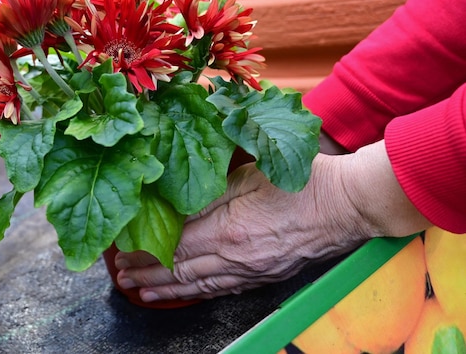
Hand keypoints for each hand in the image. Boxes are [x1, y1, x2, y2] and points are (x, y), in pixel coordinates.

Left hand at [115, 140, 429, 301]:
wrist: (348, 205)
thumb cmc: (301, 183)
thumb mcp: (249, 176)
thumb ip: (210, 193)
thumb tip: (177, 206)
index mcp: (228, 231)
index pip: (173, 247)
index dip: (144, 253)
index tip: (121, 255)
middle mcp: (236, 258)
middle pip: (181, 271)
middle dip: (147, 274)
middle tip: (122, 277)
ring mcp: (252, 272)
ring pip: (199, 286)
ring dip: (167, 290)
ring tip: (142, 293)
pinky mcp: (265, 277)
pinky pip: (224, 290)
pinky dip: (198, 294)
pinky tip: (185, 294)